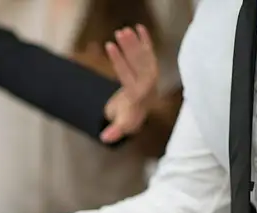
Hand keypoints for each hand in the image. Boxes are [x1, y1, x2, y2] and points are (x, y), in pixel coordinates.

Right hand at [101, 25, 159, 142]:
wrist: (142, 110)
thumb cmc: (129, 116)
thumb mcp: (122, 124)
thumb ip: (115, 131)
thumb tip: (105, 139)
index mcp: (139, 92)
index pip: (128, 74)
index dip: (118, 60)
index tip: (109, 46)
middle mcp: (148, 80)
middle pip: (138, 61)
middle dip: (129, 47)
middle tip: (119, 33)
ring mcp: (151, 72)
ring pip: (143, 54)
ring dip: (134, 41)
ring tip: (123, 30)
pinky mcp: (151, 66)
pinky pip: (149, 51)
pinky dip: (146, 40)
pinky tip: (140, 28)